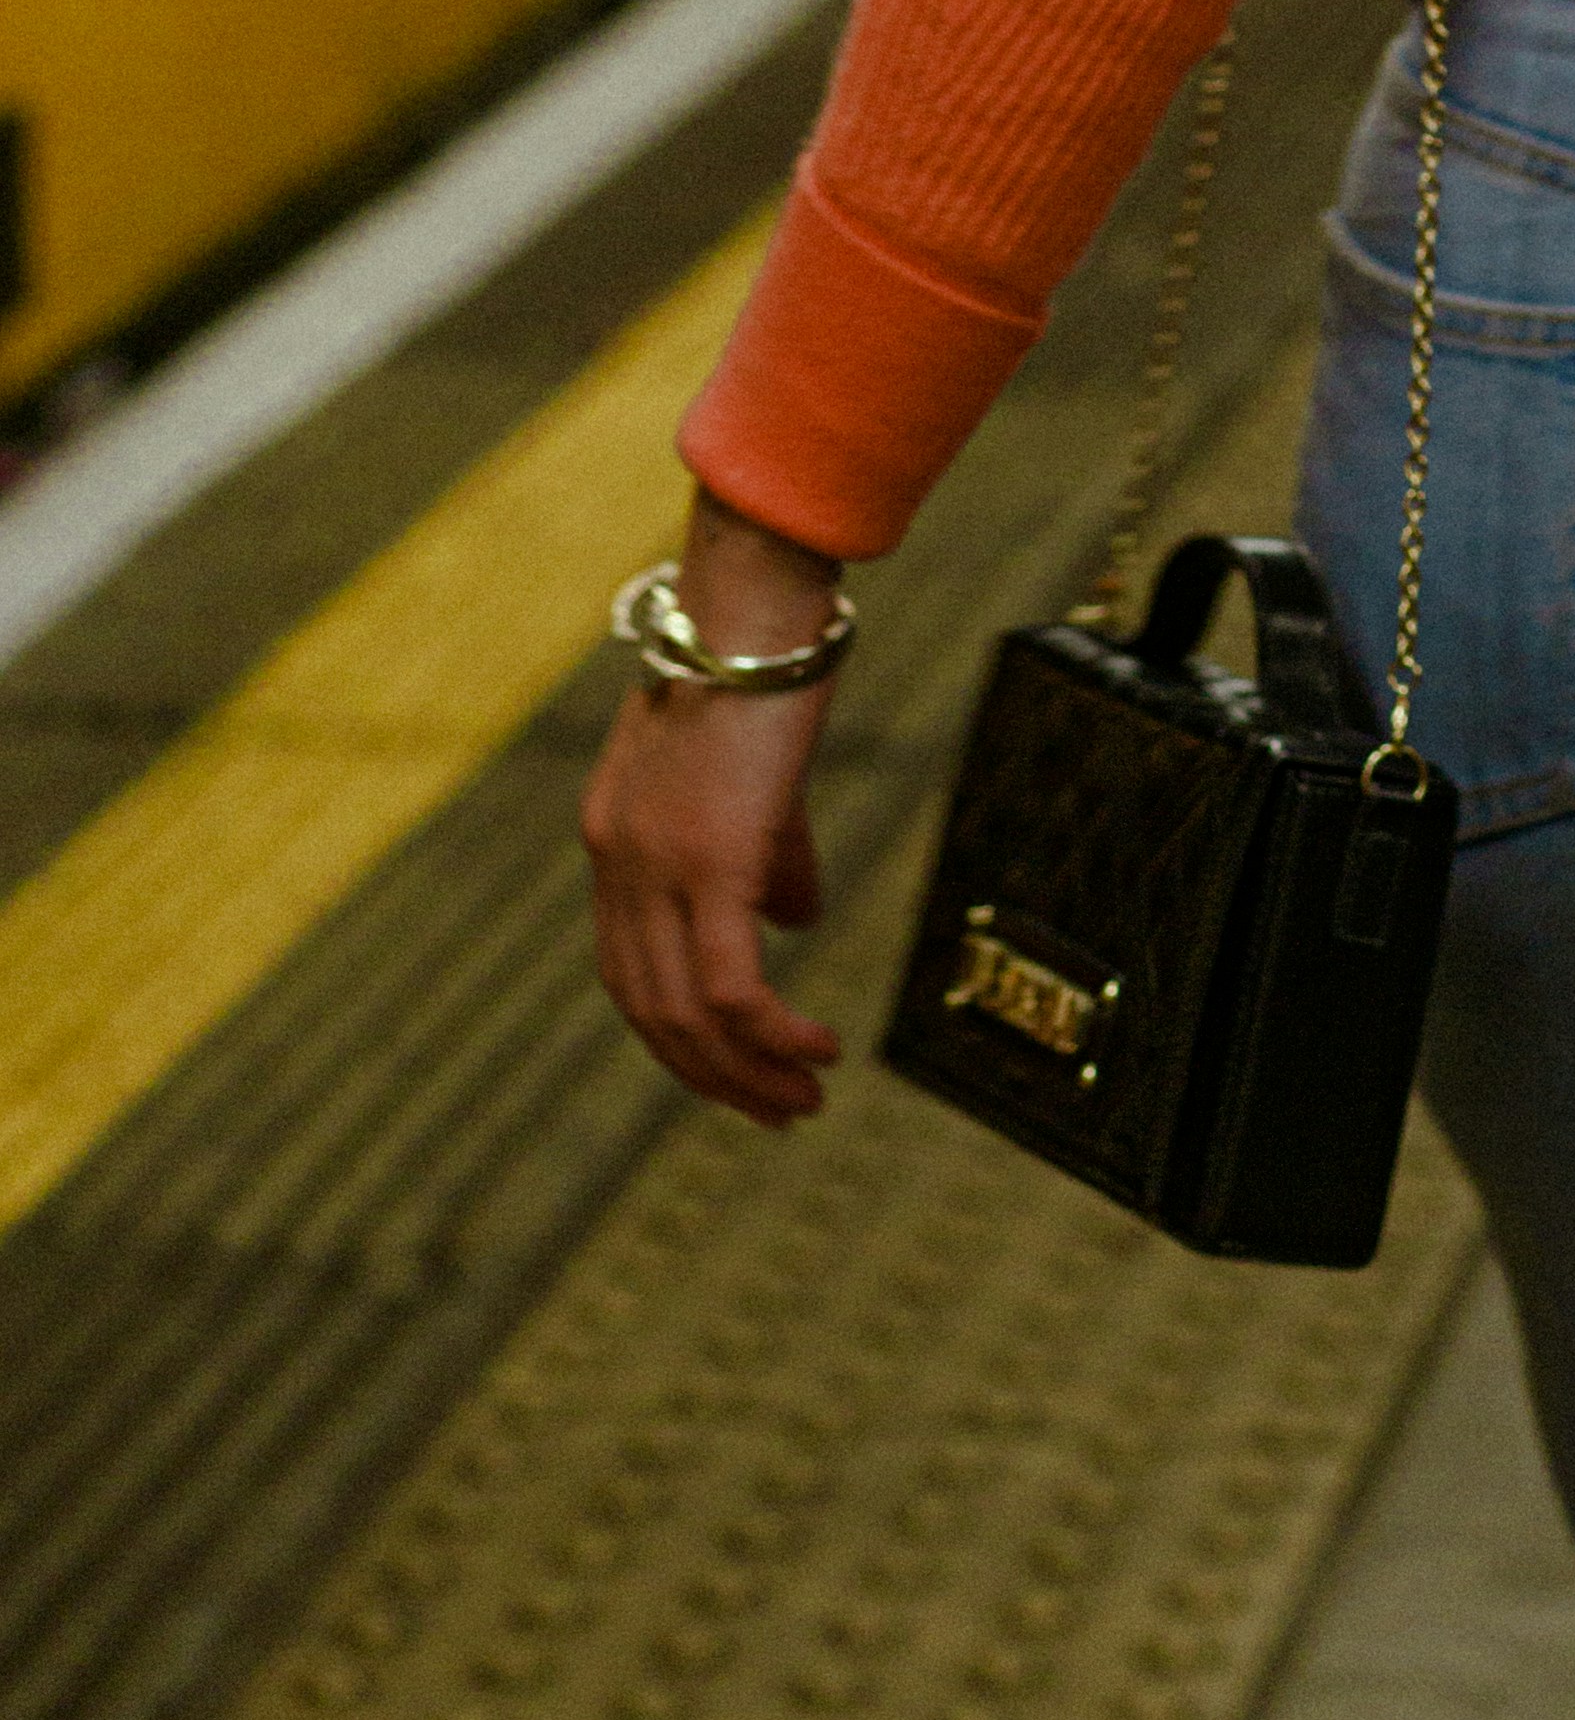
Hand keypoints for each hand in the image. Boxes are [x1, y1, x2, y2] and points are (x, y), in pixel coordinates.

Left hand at [581, 487, 848, 1126]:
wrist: (755, 608)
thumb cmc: (761, 669)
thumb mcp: (752, 776)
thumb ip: (764, 855)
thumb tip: (794, 922)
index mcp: (613, 842)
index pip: (628, 969)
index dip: (676, 1032)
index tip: (731, 1069)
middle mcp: (618, 864)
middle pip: (648, 1010)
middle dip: (710, 1076)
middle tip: (775, 1112)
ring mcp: (657, 867)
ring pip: (684, 1013)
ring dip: (744, 1071)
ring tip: (802, 1100)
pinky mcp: (711, 863)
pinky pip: (731, 984)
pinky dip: (771, 1033)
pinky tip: (815, 1049)